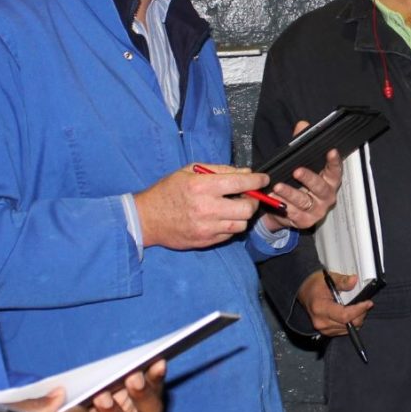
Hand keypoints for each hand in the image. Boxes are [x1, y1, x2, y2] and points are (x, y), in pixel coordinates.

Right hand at [134, 164, 264, 249]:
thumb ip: (219, 170)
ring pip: (241, 224)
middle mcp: (207, 208)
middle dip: (253, 200)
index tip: (263, 179)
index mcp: (202, 187)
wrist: (147, 218)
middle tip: (248, 195)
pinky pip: (229, 234)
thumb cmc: (168, 190)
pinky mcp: (205, 241)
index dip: (257, 180)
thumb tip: (245, 172)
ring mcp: (207, 228)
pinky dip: (231, 225)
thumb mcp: (189, 171)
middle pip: (247, 208)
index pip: (241, 183)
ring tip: (234, 207)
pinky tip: (222, 218)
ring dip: (243, 215)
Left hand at [262, 121, 343, 233]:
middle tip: (296, 171)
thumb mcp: (299, 162)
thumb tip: (303, 125)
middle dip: (309, 178)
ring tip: (277, 186)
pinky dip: (281, 205)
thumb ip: (301, 143)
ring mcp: (317, 210)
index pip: (335, 170)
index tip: (331, 151)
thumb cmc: (297, 183)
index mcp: (329, 180)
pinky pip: (292, 213)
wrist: (286, 209)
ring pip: (304, 201)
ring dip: (290, 193)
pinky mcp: (304, 221)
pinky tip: (272, 198)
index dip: (334, 161)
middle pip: (321, 187)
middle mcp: (326, 196)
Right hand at [296, 269, 373, 337]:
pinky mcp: (327, 332)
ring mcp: (323, 329)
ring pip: (348, 329)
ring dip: (357, 319)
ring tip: (359, 308)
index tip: (368, 303)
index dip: (359, 310)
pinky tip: (352, 313)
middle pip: (349, 324)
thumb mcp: (329, 278)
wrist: (304, 292)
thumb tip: (354, 280)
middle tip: (366, 304)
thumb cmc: (315, 285)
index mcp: (320, 308)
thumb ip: (342, 281)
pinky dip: (351, 323)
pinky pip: (344, 331)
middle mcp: (321, 322)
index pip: (344, 315)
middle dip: (361, 314)